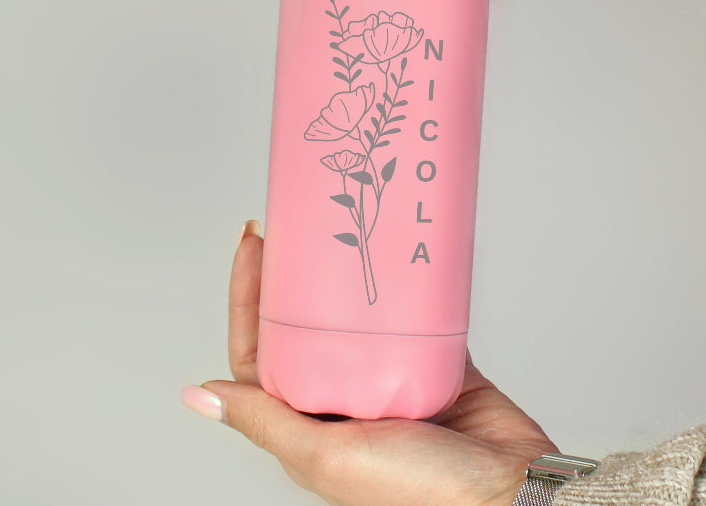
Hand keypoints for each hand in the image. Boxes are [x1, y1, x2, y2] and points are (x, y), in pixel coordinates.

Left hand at [181, 221, 558, 505]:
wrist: (506, 491)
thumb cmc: (419, 493)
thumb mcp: (328, 455)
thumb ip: (265, 420)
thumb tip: (198, 395)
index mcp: (307, 424)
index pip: (260, 349)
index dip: (249, 297)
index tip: (254, 247)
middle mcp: (342, 399)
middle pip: (306, 325)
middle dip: (295, 276)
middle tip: (295, 226)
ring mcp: (388, 379)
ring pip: (356, 317)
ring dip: (347, 277)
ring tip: (340, 232)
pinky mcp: (432, 362)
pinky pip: (410, 316)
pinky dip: (403, 288)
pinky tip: (394, 257)